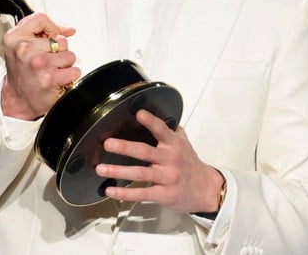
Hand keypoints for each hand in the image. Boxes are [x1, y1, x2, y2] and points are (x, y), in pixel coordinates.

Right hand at [0, 12, 78, 119]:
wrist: (18, 98)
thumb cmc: (21, 71)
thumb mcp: (21, 44)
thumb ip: (42, 30)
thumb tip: (69, 30)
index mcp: (14, 37)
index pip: (41, 19)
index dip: (51, 28)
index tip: (51, 37)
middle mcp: (24, 50)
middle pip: (60, 39)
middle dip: (59, 50)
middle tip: (47, 60)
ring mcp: (37, 64)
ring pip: (69, 55)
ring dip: (65, 64)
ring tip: (52, 69)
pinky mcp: (49, 78)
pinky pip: (74, 71)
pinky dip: (70, 76)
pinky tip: (58, 79)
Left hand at [95, 109, 224, 212]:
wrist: (205, 190)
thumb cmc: (189, 164)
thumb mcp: (183, 143)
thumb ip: (170, 130)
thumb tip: (155, 113)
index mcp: (174, 144)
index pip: (162, 130)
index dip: (150, 121)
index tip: (138, 113)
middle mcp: (170, 159)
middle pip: (145, 152)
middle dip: (125, 147)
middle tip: (108, 144)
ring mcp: (167, 178)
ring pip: (140, 173)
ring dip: (119, 171)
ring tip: (101, 169)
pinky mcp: (164, 194)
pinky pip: (142, 194)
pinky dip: (125, 193)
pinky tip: (111, 191)